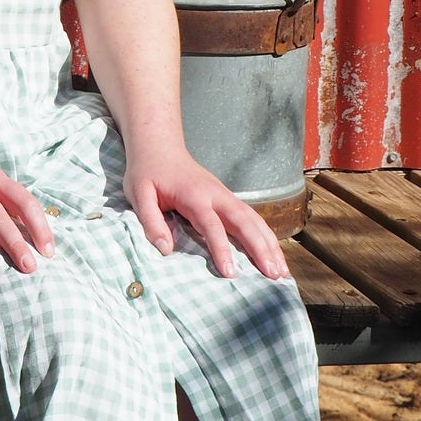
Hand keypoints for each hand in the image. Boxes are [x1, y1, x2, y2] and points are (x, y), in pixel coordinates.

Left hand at [124, 150, 289, 281]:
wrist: (159, 146)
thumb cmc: (147, 172)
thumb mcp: (138, 194)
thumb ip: (151, 221)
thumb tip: (165, 250)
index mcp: (194, 195)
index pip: (212, 225)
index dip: (222, 249)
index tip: (231, 273)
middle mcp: (216, 194)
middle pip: (244, 221)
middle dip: (261, 247)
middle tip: (274, 274)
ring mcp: (224, 195)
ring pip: (253, 219)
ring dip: (269, 243)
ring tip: (282, 270)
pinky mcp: (227, 198)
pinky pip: (251, 217)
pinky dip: (265, 235)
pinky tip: (273, 252)